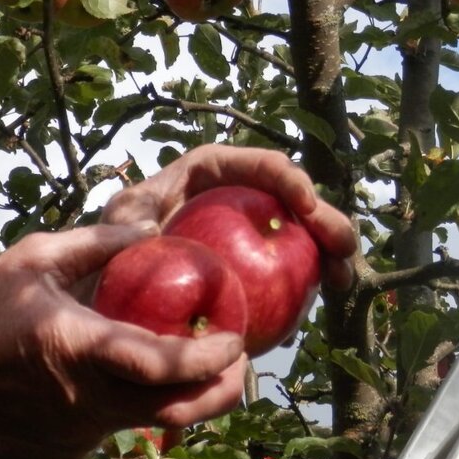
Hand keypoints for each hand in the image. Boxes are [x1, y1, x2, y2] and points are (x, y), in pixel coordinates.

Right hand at [0, 222, 246, 456]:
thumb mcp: (35, 256)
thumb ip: (97, 242)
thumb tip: (150, 229)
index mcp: (77, 345)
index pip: (157, 364)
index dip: (206, 356)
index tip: (235, 336)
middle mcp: (86, 394)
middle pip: (175, 409)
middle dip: (222, 389)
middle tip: (243, 356)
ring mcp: (81, 422)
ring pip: (159, 422)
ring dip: (199, 399)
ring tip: (220, 363)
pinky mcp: (75, 433)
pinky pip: (133, 421)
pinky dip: (164, 401)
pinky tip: (172, 370)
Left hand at [101, 146, 358, 290]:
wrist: (120, 286)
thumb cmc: (115, 243)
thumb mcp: (120, 222)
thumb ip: (131, 218)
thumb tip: (156, 229)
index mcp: (209, 171)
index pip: (255, 164)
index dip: (285, 177)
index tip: (303, 203)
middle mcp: (238, 194)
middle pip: (291, 196)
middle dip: (324, 215)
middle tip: (343, 244)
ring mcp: (253, 229)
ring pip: (303, 231)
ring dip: (331, 248)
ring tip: (343, 276)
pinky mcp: (259, 263)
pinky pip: (294, 266)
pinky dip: (316, 276)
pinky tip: (330, 294)